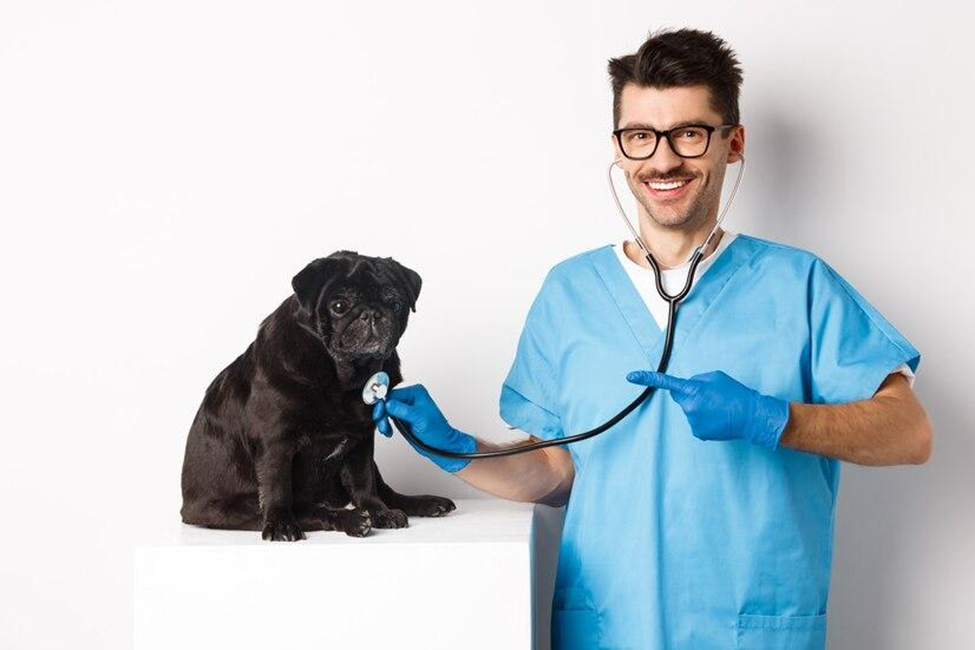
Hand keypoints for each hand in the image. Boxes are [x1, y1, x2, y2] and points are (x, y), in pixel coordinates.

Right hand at [371, 384, 476, 472]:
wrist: (441, 444)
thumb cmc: (436, 430)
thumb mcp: (419, 418)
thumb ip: (402, 410)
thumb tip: (388, 404)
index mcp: (415, 392)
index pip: (392, 393)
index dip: (384, 404)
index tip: (380, 414)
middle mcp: (409, 397)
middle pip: (387, 401)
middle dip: (382, 414)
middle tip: (383, 425)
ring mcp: (405, 407)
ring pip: (386, 410)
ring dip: (383, 420)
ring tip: (386, 430)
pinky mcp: (402, 417)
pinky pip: (388, 417)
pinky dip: (385, 424)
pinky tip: (388, 431)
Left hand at [625, 370, 790, 449]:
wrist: (750, 415)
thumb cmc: (734, 393)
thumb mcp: (714, 377)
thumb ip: (696, 380)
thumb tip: (687, 387)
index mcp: (692, 389)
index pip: (665, 382)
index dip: (646, 378)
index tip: (630, 377)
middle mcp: (688, 407)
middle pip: (681, 398)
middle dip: (690, 395)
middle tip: (710, 397)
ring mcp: (692, 422)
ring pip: (689, 411)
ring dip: (699, 408)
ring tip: (718, 408)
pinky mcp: (698, 433)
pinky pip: (695, 422)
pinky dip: (704, 420)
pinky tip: (717, 418)